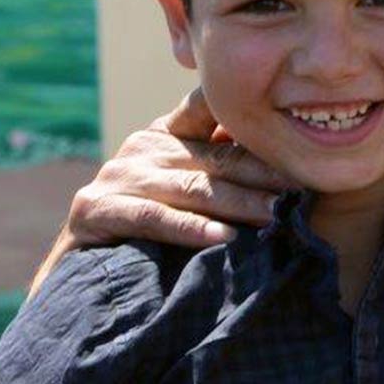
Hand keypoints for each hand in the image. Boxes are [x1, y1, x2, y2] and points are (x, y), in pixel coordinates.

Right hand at [63, 89, 297, 250]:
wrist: (76, 273)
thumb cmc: (144, 232)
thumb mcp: (184, 192)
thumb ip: (221, 170)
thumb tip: (292, 169)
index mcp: (167, 134)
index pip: (212, 110)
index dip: (257, 124)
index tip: (301, 138)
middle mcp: (144, 148)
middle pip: (217, 158)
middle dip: (265, 173)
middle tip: (307, 187)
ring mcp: (119, 177)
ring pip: (194, 189)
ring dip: (240, 202)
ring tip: (278, 214)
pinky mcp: (97, 210)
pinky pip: (154, 218)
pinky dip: (191, 229)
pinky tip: (224, 239)